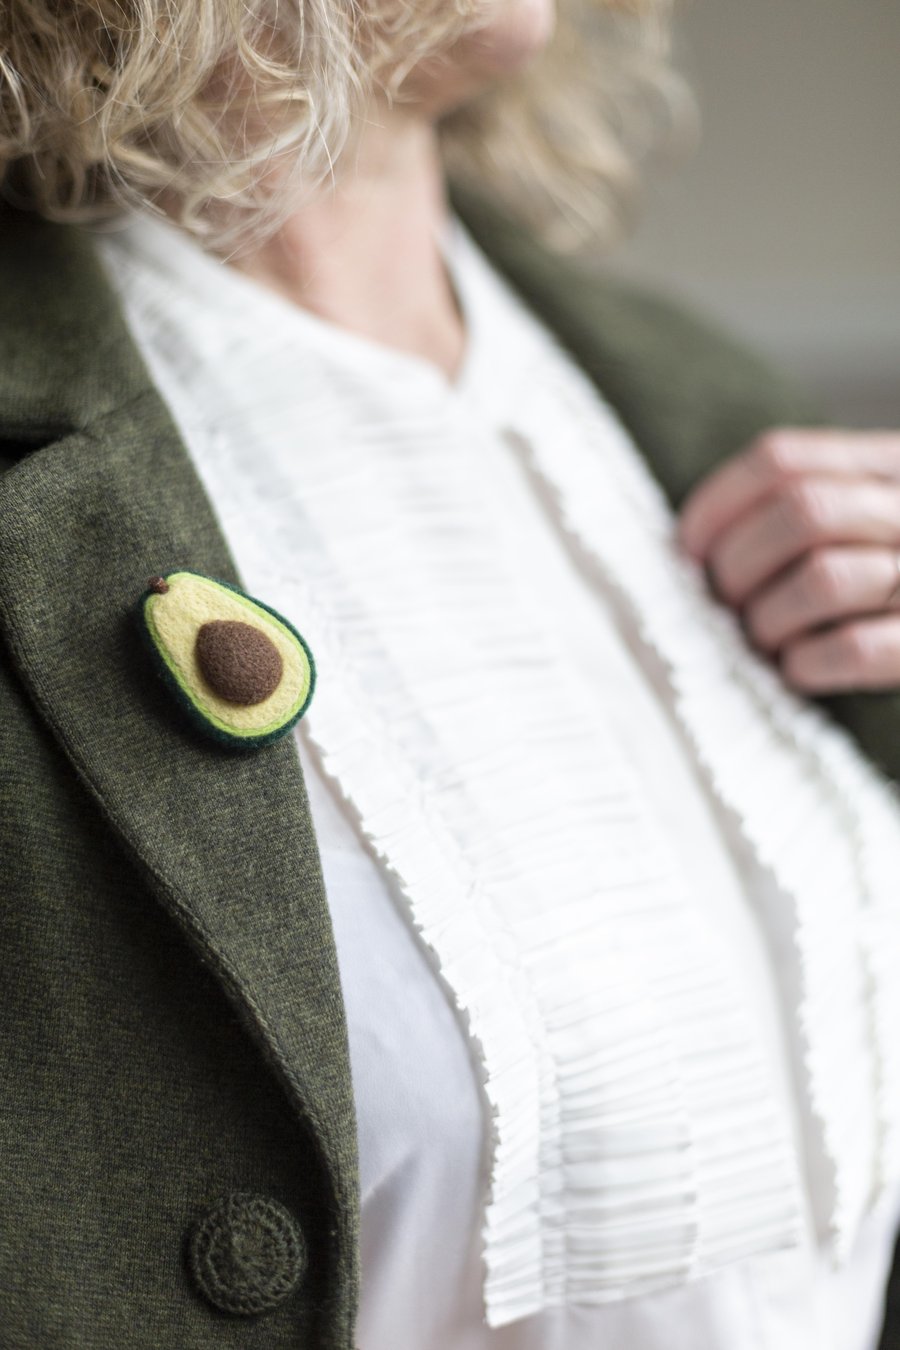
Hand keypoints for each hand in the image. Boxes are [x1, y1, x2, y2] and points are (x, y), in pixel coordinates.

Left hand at [676, 428, 899, 693]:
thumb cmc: (892, 572)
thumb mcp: (864, 516)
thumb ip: (802, 509)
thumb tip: (693, 549)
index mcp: (890, 466)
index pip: (782, 459)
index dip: (717, 505)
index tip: (688, 550)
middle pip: (800, 511)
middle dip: (740, 566)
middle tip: (727, 605)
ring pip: (824, 578)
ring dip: (769, 620)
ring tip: (765, 640)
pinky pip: (857, 649)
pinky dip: (807, 662)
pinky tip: (799, 668)